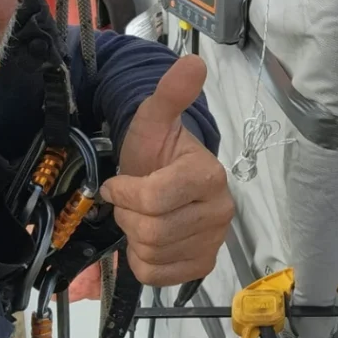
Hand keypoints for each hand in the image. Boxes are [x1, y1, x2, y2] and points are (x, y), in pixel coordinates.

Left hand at [100, 54, 232, 286]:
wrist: (163, 176)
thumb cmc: (156, 150)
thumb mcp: (154, 120)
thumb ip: (170, 94)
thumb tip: (193, 62)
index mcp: (209, 176)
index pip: (156, 198)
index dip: (125, 192)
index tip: (118, 183)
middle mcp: (220, 211)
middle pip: (152, 230)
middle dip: (128, 214)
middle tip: (129, 200)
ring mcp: (214, 241)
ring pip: (153, 253)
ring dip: (133, 236)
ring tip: (140, 216)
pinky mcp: (202, 265)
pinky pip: (158, 275)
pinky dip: (142, 261)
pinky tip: (148, 240)